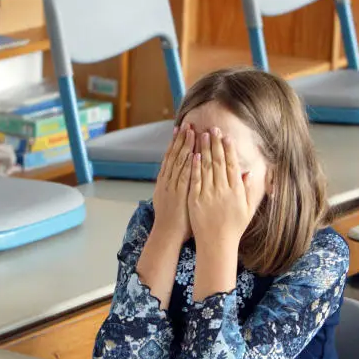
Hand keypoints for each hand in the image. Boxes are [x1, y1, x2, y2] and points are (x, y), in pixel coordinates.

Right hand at [151, 123, 195, 242]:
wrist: (167, 235)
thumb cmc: (175, 221)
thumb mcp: (171, 200)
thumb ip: (176, 186)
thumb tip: (182, 176)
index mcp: (165, 182)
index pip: (170, 158)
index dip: (176, 143)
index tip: (182, 130)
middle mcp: (167, 181)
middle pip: (174, 156)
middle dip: (181, 139)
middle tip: (187, 124)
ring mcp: (172, 187)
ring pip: (179, 163)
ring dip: (185, 146)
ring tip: (191, 131)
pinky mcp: (179, 194)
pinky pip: (184, 176)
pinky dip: (189, 164)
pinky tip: (194, 153)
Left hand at [189, 128, 253, 247]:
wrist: (217, 244)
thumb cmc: (233, 228)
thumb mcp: (247, 209)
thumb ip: (249, 190)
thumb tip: (250, 173)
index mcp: (236, 191)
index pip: (231, 165)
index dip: (228, 149)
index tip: (226, 136)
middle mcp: (222, 190)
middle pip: (218, 162)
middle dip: (215, 143)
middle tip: (213, 128)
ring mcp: (208, 194)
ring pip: (205, 167)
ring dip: (203, 150)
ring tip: (201, 135)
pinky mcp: (195, 200)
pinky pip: (195, 180)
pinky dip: (194, 166)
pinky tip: (193, 154)